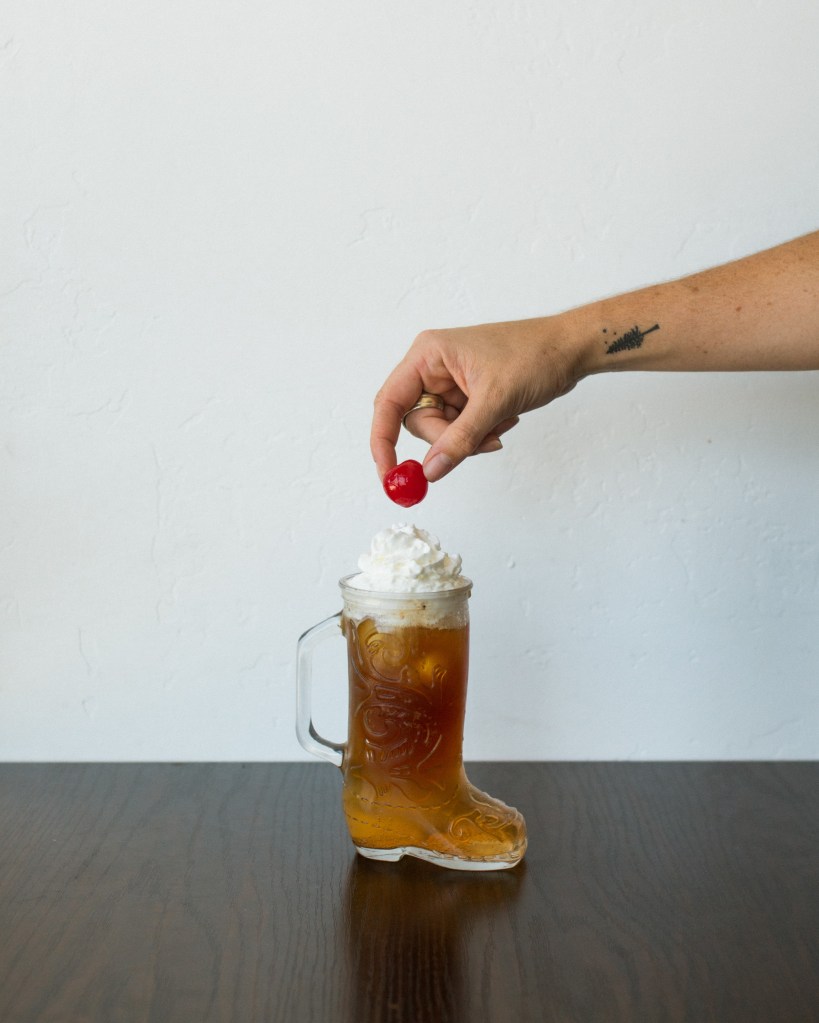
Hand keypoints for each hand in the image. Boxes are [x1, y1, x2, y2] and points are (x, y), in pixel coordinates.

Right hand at [371, 317, 584, 481]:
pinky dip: (480, 435)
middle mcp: (432, 367)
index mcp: (428, 355)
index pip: (389, 403)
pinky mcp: (465, 396)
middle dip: (446, 440)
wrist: (571, 349)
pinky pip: (458, 430)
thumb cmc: (535, 356)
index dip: (383, 441)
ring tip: (500, 424)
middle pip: (416, 422)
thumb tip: (430, 471)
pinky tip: (504, 420)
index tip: (390, 474)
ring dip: (469, 439)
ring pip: (440, 431)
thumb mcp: (494, 401)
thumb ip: (459, 439)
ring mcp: (449, 383)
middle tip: (475, 445)